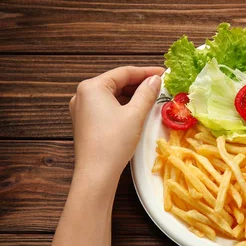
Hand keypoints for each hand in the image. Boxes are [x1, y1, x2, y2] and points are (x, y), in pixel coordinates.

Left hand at [69, 66, 163, 184]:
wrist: (96, 173)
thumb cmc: (115, 141)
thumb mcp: (135, 114)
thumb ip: (147, 93)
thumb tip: (155, 79)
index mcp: (92, 87)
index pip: (124, 72)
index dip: (146, 72)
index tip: (164, 73)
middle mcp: (83, 94)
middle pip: (116, 82)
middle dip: (139, 84)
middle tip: (160, 86)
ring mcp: (81, 109)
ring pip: (112, 95)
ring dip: (132, 95)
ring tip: (152, 97)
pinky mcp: (84, 122)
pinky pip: (106, 106)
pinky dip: (122, 106)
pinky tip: (136, 110)